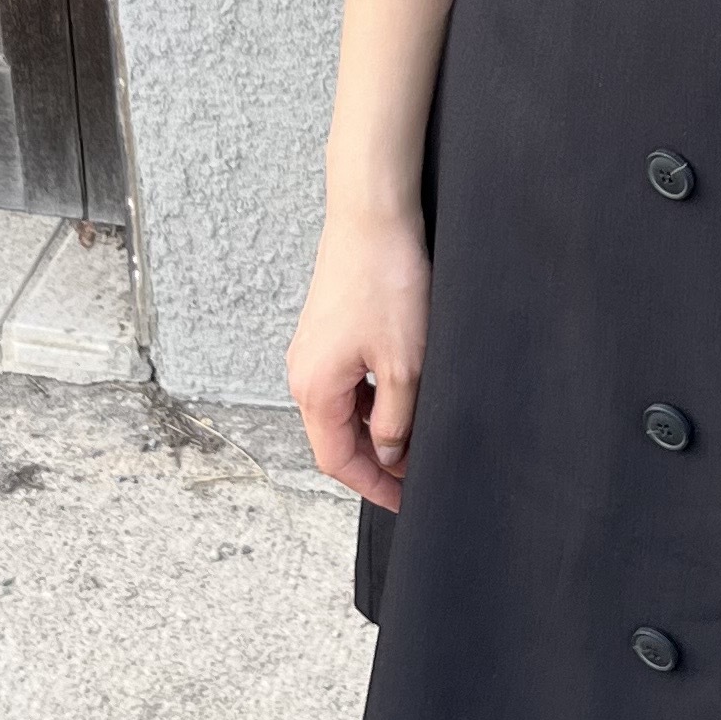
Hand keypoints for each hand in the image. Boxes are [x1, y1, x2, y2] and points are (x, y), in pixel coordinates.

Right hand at [285, 205, 430, 509]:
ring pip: (342, 410)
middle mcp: (303, 374)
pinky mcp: (326, 332)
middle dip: (376, 461)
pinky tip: (402, 394)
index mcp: (314, 389)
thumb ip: (394, 420)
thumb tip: (387, 456)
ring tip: (416, 435)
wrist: (372, 218)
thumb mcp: (404, 365)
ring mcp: (311, 352)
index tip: (406, 501)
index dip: (374, 487)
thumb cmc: (387, 282)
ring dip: (375, 428)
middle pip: (335, 438)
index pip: (338, 460)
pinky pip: (345, 383)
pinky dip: (371, 399)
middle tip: (417, 473)